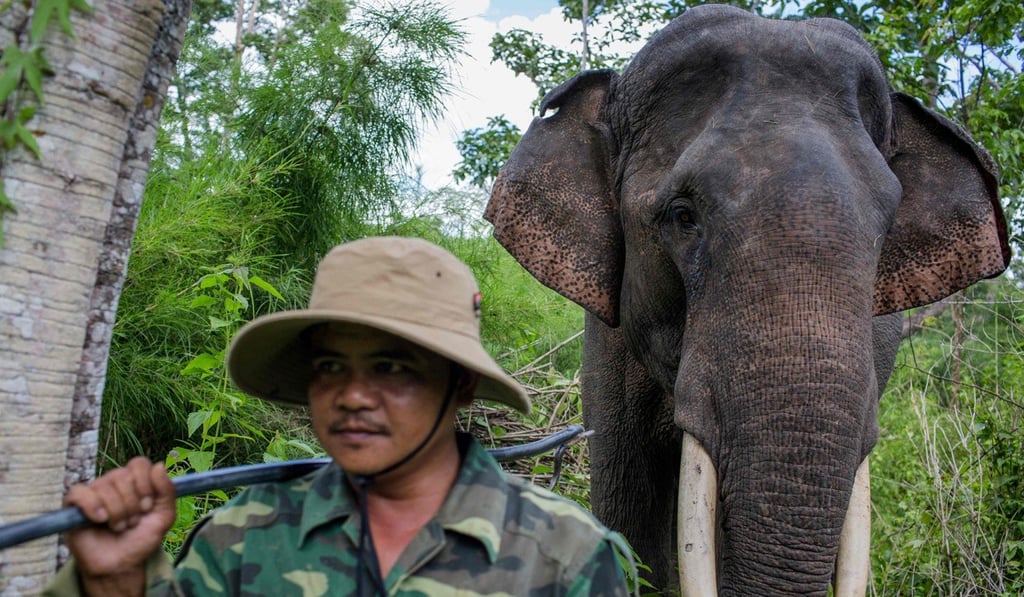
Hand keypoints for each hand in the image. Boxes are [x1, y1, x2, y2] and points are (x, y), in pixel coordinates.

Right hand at [63, 456, 175, 594]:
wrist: (121, 565)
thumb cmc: (141, 539)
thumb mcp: (164, 516)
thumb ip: (167, 490)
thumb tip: (159, 465)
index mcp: (134, 481)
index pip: (139, 463)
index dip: (145, 483)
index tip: (147, 506)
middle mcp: (113, 482)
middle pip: (122, 476)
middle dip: (132, 504)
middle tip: (132, 522)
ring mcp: (93, 492)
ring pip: (104, 486)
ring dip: (117, 512)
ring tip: (119, 527)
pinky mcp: (73, 505)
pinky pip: (78, 492)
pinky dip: (92, 506)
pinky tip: (100, 519)